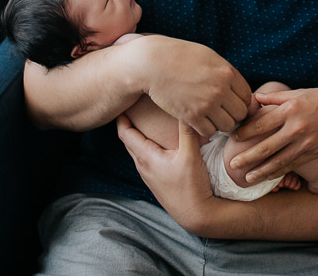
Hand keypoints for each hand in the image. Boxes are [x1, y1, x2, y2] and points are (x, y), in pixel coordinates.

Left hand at [118, 115, 215, 230]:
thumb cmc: (191, 186)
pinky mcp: (156, 181)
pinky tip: (156, 142)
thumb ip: (187, 130)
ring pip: (136, 150)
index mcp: (146, 157)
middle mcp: (142, 166)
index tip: (123, 101)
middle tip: (132, 106)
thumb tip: (185, 105)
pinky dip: (145, 145)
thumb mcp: (190, 155)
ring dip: (137, 134)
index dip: (121, 117)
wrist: (196, 215)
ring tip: (143, 119)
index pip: (125, 133)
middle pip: (128, 140)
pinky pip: (145, 158)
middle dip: (128, 122)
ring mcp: (148, 175)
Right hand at [138, 37, 252, 138]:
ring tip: (209, 116)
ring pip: (227, 126)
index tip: (229, 101)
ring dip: (220, 123)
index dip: (240, 101)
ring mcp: (206, 104)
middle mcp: (220, 89)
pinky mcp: (191, 116)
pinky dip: (205, 128)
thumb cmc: (180, 57)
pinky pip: (209, 131)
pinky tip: (198, 119)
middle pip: (241, 113)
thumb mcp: (208, 57)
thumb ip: (225, 73)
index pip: (247, 96)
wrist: (152, 64)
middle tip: (220, 111)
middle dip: (232, 114)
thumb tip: (238, 89)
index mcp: (227, 72)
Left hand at [228, 83, 317, 184]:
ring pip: (279, 161)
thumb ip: (275, 97)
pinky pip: (294, 164)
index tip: (233, 138)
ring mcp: (307, 142)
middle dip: (247, 158)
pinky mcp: (315, 152)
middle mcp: (297, 127)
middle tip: (232, 165)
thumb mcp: (298, 93)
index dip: (245, 132)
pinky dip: (279, 172)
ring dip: (261, 171)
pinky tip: (268, 176)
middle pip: (266, 146)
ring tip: (247, 178)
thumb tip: (255, 98)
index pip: (261, 124)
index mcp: (290, 109)